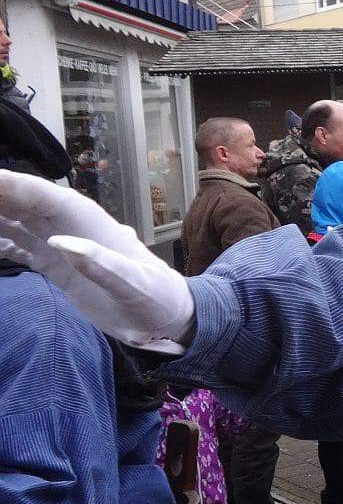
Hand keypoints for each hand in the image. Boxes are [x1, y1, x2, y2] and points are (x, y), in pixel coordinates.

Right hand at [0, 170, 192, 351]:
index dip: (13, 186)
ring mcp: (62, 246)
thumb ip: (102, 265)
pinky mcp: (57, 266)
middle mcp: (72, 228)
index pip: (44, 197)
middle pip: (24, 204)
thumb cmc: (157, 298)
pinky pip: (20, 246)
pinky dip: (1, 242)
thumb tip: (61, 243)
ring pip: (17, 222)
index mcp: (90, 224)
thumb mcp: (134, 285)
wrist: (165, 317)